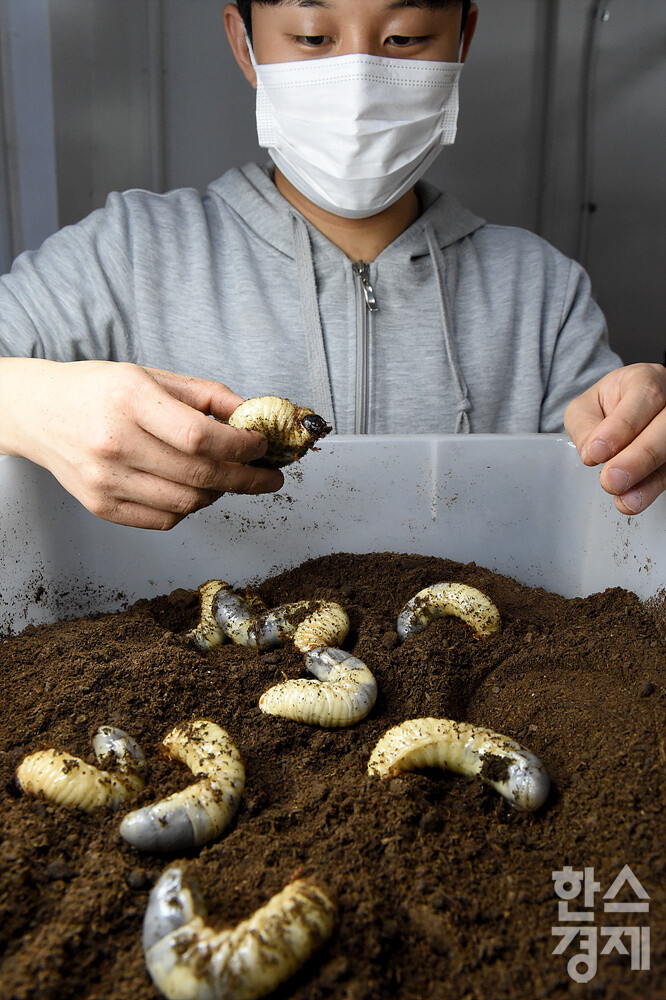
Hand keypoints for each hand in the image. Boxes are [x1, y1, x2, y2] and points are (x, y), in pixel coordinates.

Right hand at [1, 359, 282, 528]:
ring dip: (219, 494)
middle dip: (247, 479)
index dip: (242, 447)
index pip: (200, 437)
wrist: (39, 411)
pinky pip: (164, 520)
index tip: (262, 446)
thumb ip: (207, 396)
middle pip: (200, 475)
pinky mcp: (101, 506)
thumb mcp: (152, 376)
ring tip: (228, 478)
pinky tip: (193, 489)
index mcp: (129, 400)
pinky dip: (189, 509)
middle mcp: (114, 443)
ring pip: (187, 504)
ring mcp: (105, 480)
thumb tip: (255, 418)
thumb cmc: (98, 390)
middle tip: (270, 477)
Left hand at [564, 363, 665, 514]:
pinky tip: (634, 500)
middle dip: (639, 457)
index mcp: (646, 379)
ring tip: (625, 501)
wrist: (617, 415)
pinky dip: (652, 488)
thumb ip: (585, 427)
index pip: (644, 397)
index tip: (597, 452)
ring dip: (650, 480)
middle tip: (611, 480)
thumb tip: (593, 453)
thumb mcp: (584, 409)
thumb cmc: (604, 409)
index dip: (621, 427)